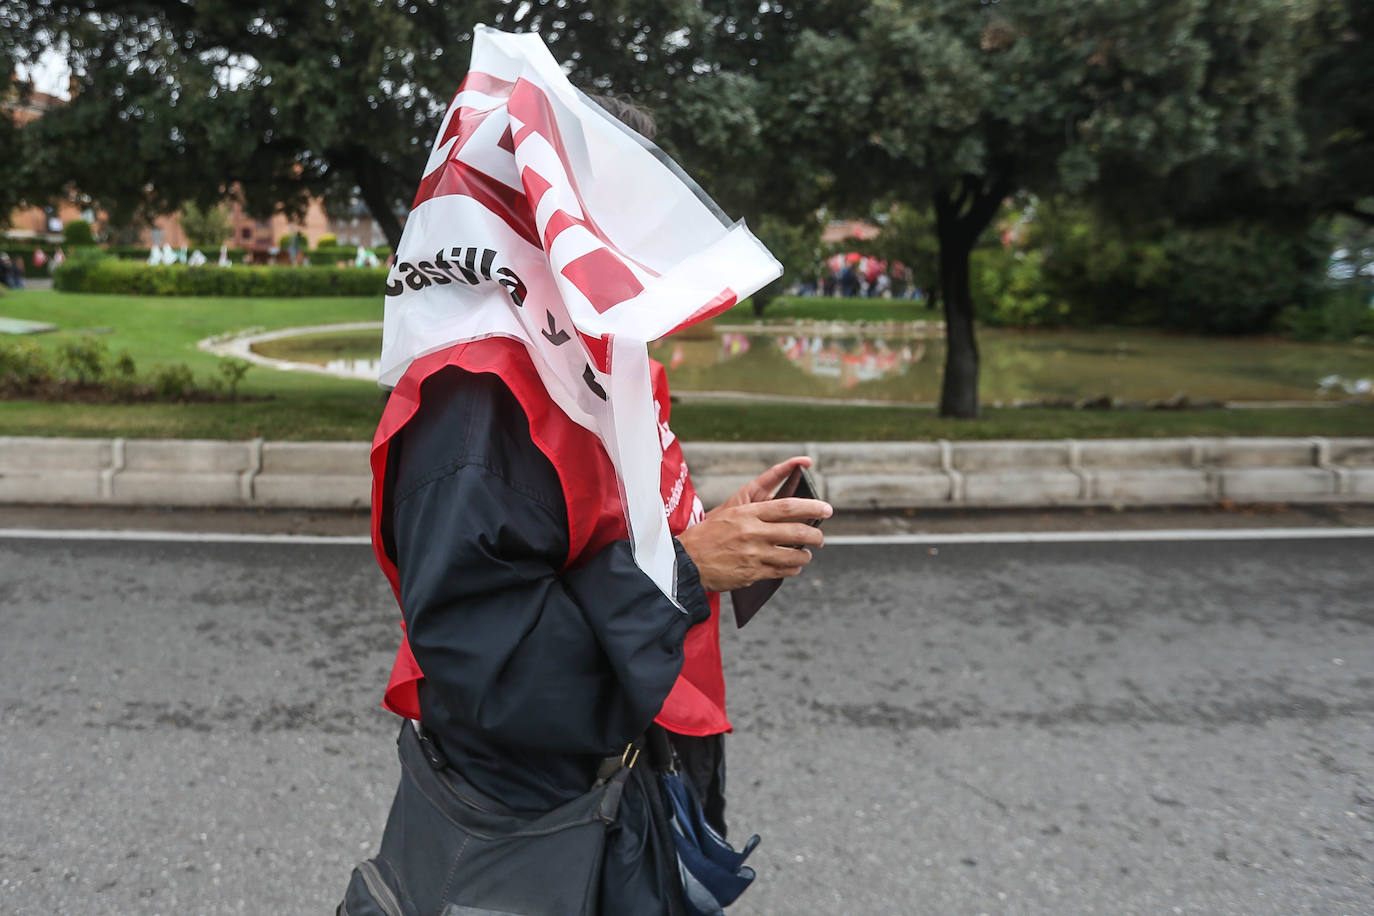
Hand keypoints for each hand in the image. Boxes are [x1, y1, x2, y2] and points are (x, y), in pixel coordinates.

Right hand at [677, 456, 832, 590]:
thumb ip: (756, 513)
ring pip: (793, 555)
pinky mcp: (752, 573)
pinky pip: (781, 572)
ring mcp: (753, 555)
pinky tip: (793, 566)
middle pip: (796, 532)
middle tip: (820, 538)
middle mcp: (753, 533)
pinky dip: (792, 569)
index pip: (788, 507)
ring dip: (805, 555)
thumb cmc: (706, 535)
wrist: (685, 561)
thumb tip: (784, 514)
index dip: (811, 507)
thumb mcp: (728, 514)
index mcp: (747, 513)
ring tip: (806, 554)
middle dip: (815, 535)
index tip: (826, 509)